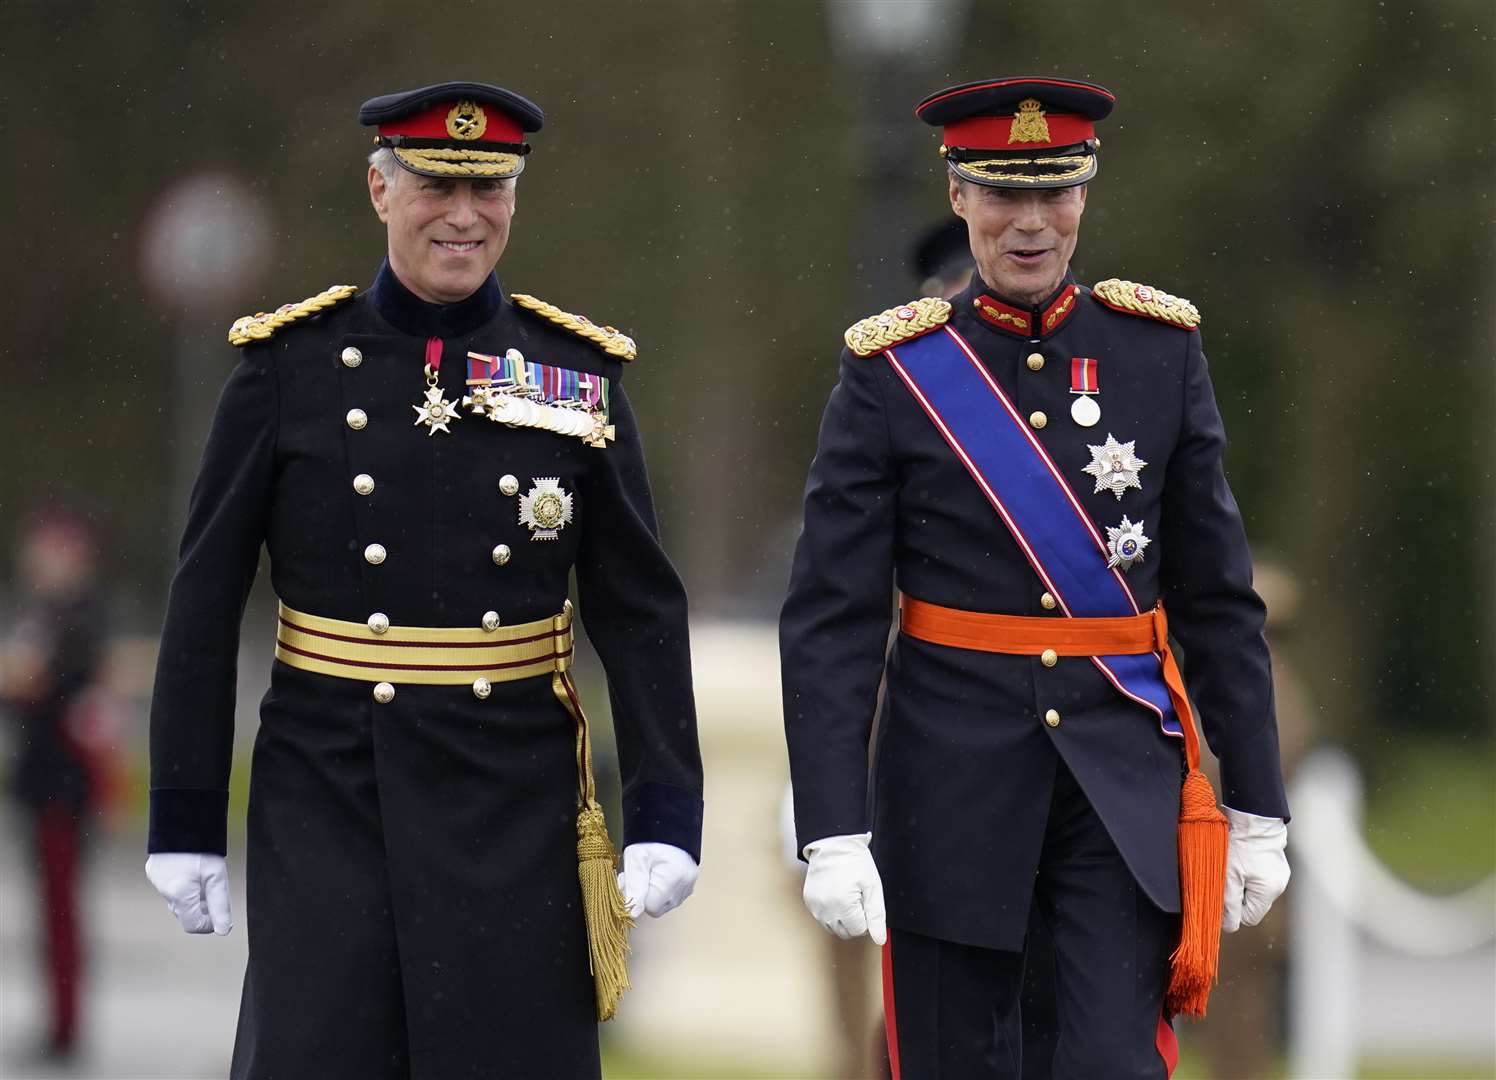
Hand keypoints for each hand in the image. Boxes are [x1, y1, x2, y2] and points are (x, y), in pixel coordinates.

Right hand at [145, 852, 232, 934]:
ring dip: (191, 896)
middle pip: (184, 912)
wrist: (182, 820)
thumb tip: (223, 931)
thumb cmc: (203, 849)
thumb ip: (220, 906)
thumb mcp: (217, 877)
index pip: (193, 925)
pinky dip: (181, 884)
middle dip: (201, 908)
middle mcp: (164, 891)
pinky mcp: (153, 871)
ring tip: (204, 877)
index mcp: (180, 895)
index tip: (220, 913)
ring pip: (176, 899)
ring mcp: (156, 881)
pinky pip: (168, 886)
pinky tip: (190, 869)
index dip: (209, 924)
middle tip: (214, 891)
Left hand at [617, 843, 697, 918]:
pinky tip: (657, 874)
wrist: (665, 822)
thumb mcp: (635, 860)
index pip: (650, 907)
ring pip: (665, 903)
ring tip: (648, 871)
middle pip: (659, 907)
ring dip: (653, 892)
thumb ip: (633, 888)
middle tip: (638, 874)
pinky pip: (673, 896)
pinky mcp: (690, 881)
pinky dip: (663, 889)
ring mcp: (690, 883)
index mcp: (674, 878)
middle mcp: (686, 883)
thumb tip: (632, 913)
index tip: (630, 880)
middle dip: (645, 894)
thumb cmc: (650, 837)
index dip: (637, 895)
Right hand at [802, 832, 885, 944]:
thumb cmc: (855, 862)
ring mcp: (815, 907)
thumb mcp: (873, 888)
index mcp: (843, 906)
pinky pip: (822, 918)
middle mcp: (825, 909)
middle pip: (845, 933)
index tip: (864, 901)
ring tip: (846, 896)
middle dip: (854, 921)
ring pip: (833, 928)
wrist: (833, 845)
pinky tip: (835, 894)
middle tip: (857, 899)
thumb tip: (880, 940)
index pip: (859, 930)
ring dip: (842, 919)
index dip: (866, 917)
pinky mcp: (809, 902)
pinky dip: (831, 911)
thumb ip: (876, 916)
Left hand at [1222, 808, 1289, 932]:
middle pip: (1254, 905)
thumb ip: (1229, 904)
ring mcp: (1280, 876)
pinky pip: (1261, 879)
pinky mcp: (1277, 866)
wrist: (1253, 819)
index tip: (1223, 895)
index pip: (1250, 917)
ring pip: (1256, 892)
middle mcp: (1279, 886)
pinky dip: (1250, 875)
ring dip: (1244, 885)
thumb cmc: (1240, 846)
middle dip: (1239, 896)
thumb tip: (1228, 927)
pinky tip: (1243, 861)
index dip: (1234, 910)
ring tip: (1236, 867)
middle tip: (1228, 879)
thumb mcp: (1229, 877)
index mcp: (1268, 891)